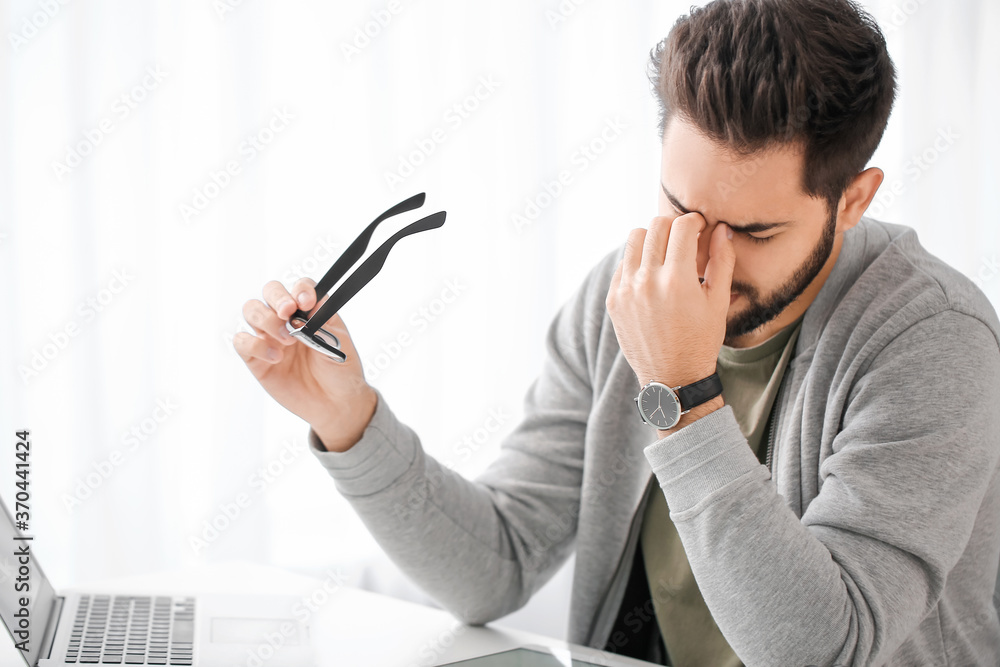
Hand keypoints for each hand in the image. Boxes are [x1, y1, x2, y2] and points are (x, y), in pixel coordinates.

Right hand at [234, 278, 376, 451]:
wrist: (335, 405)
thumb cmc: (341, 371)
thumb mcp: (340, 344)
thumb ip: (324, 322)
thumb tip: (313, 303)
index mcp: (310, 311)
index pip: (300, 287)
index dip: (300, 289)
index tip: (307, 301)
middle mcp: (287, 319)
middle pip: (270, 291)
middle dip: (277, 297)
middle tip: (288, 312)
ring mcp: (269, 337)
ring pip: (251, 310)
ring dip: (266, 320)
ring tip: (287, 341)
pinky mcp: (256, 359)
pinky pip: (242, 341)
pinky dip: (254, 344)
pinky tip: (275, 357)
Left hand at [606, 212, 734, 397]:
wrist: (671, 377)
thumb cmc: (700, 340)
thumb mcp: (719, 302)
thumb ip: (722, 261)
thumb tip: (721, 229)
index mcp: (677, 280)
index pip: (681, 227)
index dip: (694, 221)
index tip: (700, 227)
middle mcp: (647, 281)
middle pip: (656, 226)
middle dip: (674, 226)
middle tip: (684, 239)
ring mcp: (626, 290)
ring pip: (634, 238)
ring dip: (651, 238)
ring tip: (665, 253)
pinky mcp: (613, 300)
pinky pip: (622, 263)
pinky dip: (637, 261)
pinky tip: (651, 274)